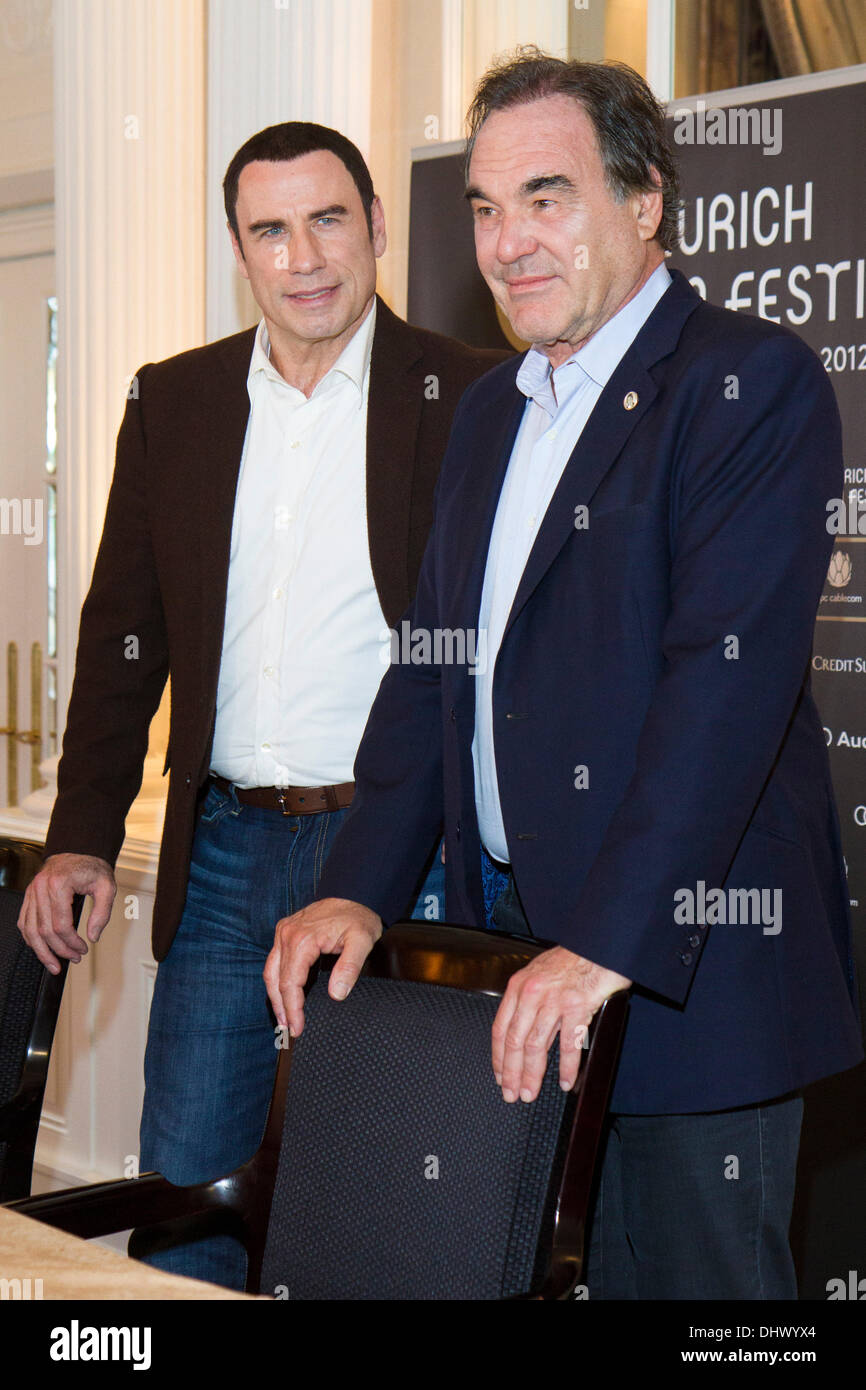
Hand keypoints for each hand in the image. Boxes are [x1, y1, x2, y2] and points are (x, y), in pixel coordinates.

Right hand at [17, 853, 115, 974]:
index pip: (61, 925)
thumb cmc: (92, 868)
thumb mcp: (107, 887)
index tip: (83, 950)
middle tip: (73, 959)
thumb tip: (93, 937)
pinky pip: (24, 921)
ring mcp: (32, 891)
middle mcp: (41, 887)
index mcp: (59, 884)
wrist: (79, 851)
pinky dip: (30, 938)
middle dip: (59, 950)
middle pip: (44, 930)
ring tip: (53, 964)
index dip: (72, 943)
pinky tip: (40, 948)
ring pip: (29, 929)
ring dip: (41, 951)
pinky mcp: (29, 895)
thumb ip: (102, 913)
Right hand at [264, 897, 382, 1037]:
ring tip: (283, 1019)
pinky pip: (275, 960)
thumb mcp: (362, 941)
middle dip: (282, 1008)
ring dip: (275, 996)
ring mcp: (284, 932)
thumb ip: (350, 967)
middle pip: (276, 979)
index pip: (290, 983)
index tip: (298, 1028)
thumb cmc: (359, 917)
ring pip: (270, 970)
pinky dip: (276, 980)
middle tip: (289, 1031)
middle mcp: (287, 935)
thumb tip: (337, 994)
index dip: (293, 1009)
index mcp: (302, 940)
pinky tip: (283, 994)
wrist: (354, 893)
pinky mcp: (286, 931)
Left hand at [491, 946, 630, 1101]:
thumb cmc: (573, 958)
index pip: (501, 1028)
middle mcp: (532, 993)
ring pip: (536, 1046)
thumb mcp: (539, 973)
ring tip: (530, 1093)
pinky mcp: (577, 1006)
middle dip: (511, 1072)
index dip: (498, 1057)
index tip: (499, 1076)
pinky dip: (568, 1067)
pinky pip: (569, 1044)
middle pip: (515, 1041)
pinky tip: (567, 1082)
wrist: (599, 943)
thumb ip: (528, 999)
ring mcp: (554, 1000)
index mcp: (518, 986)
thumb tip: (520, 1030)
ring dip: (532, 1075)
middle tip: (511, 1094)